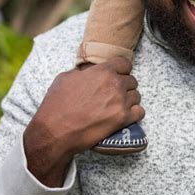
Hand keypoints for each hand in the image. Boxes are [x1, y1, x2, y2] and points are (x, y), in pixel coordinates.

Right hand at [23, 57, 143, 185]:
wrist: (55, 131)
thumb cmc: (57, 105)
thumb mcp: (66, 78)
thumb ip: (83, 73)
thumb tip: (88, 73)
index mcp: (102, 71)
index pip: (125, 63)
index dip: (121, 70)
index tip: (118, 76)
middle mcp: (115, 84)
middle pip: (132, 80)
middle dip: (125, 87)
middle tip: (114, 95)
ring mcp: (120, 101)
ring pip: (137, 96)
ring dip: (129, 100)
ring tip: (118, 107)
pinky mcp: (123, 119)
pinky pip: (140, 112)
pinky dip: (134, 114)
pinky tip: (125, 116)